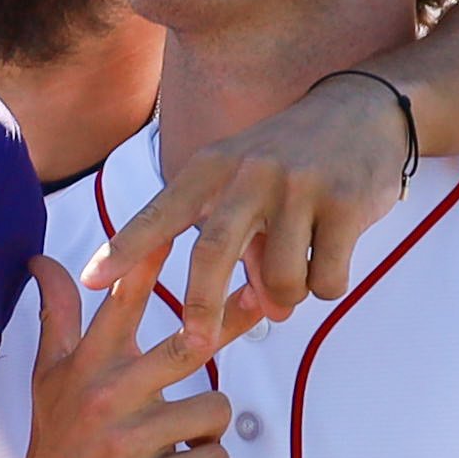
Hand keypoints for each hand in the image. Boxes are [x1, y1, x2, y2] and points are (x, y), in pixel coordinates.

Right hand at [0, 258, 239, 457]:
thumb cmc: (57, 442)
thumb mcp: (48, 376)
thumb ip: (57, 315)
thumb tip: (41, 258)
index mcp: (87, 365)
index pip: (124, 300)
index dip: (152, 258)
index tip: (182, 221)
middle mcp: (106, 396)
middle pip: (188, 345)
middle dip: (229, 321)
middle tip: (263, 300)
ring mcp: (127, 442)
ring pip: (213, 409)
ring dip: (209, 424)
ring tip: (181, 437)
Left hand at [86, 72, 419, 335]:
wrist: (366, 112)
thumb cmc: (291, 158)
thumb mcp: (245, 182)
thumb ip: (238, 248)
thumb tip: (255, 311)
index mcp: (214, 166)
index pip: (160, 212)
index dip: (124, 249)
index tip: (92, 281)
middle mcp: (250, 172)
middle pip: (213, 251)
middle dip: (201, 306)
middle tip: (195, 345)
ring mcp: (299, 186)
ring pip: (280, 279)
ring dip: (286, 296)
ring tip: (297, 274)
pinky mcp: (346, 204)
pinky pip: (326, 279)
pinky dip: (326, 286)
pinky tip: (332, 257)